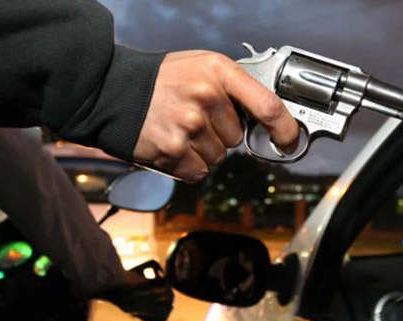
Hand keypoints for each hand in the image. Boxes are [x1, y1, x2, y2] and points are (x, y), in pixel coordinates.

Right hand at [134, 51, 298, 182]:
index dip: (285, 129)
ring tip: (180, 129)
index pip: (268, 106)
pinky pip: (199, 171)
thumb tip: (267, 116)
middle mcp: (206, 97)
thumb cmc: (162, 80)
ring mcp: (189, 125)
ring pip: (219, 157)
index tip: (290, 141)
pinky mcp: (173, 151)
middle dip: (221, 133)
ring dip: (203, 149)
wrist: (112, 91)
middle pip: (237, 137)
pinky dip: (189, 165)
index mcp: (219, 71)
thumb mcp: (202, 66)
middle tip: (195, 118)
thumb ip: (234, 87)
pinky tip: (174, 145)